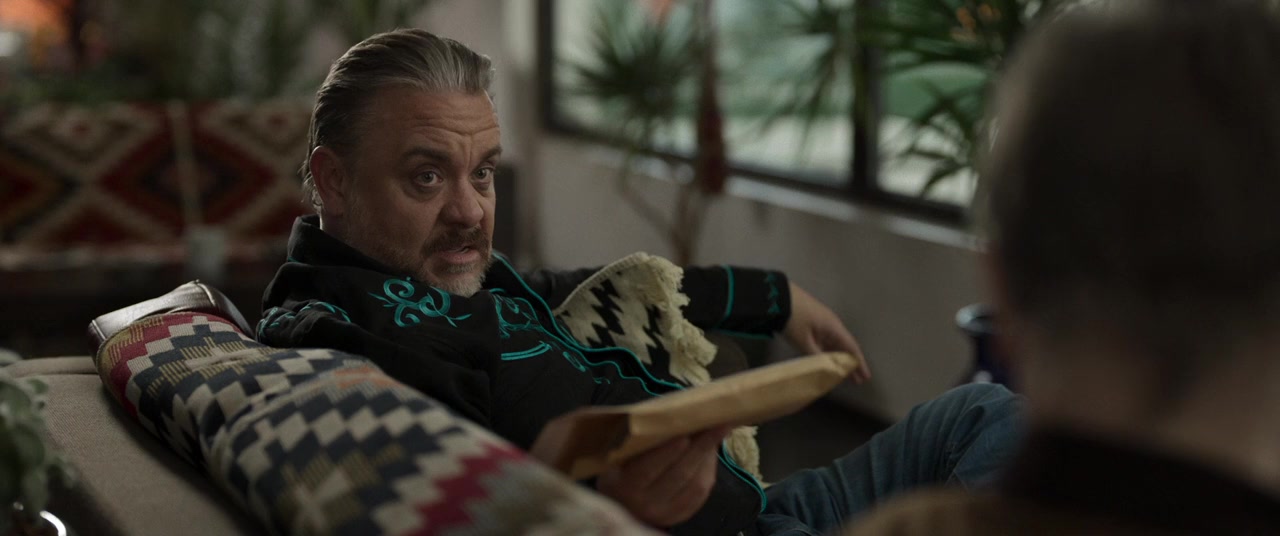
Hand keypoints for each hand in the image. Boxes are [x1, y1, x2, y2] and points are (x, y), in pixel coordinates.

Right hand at [595, 426, 730, 527]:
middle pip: (678, 474)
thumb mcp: (620, 455)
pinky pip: (700, 492)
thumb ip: (640, 439)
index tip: (686, 433)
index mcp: (623, 485)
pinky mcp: (679, 515)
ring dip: (709, 455)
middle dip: (701, 446)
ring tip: (719, 430)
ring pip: (694, 484)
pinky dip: (709, 468)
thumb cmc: (621, 468)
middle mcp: (643, 503)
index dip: (668, 452)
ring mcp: (663, 513)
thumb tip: (674, 413)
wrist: (622, 504)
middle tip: (718, 423)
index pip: (647, 469)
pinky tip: (711, 450)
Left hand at [784, 282, 871, 383]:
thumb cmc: (793, 319)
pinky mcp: (814, 323)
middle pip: (845, 347)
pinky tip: (829, 362)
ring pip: (836, 344)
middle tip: (858, 381)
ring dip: (841, 359)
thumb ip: (817, 356)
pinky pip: (827, 341)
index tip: (866, 377)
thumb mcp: (804, 341)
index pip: (851, 348)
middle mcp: (832, 325)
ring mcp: (823, 323)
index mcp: (834, 327)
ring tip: (845, 375)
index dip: (859, 363)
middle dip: (852, 364)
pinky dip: (830, 353)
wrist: (777, 298)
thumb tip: (828, 369)